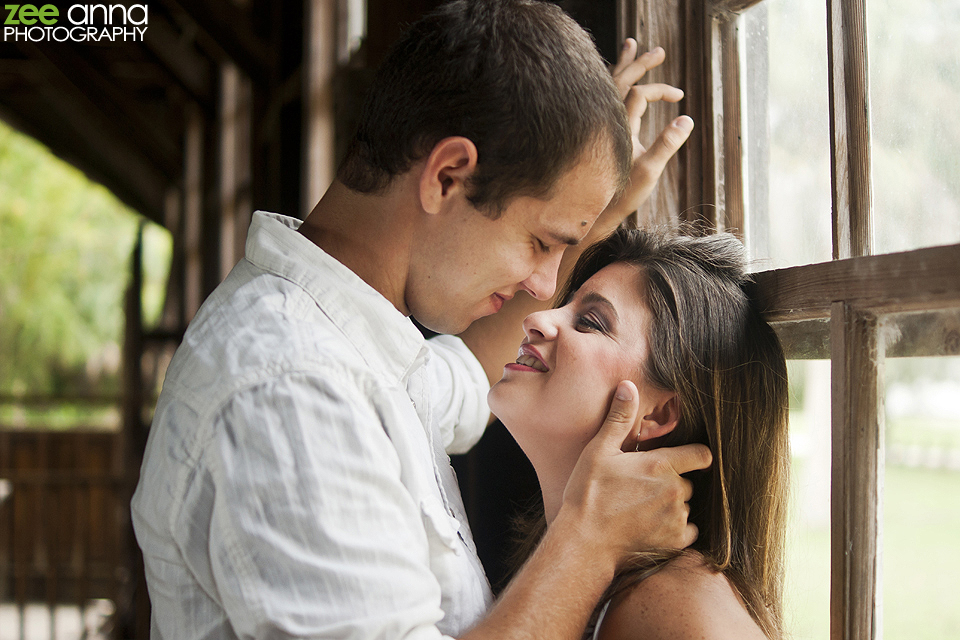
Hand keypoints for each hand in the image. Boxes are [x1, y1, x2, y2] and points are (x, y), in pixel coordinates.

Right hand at [560, 381, 711, 559]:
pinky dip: (674, 529)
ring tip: (641, 509)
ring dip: (671, 506)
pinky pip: (687, 530)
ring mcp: (677, 517)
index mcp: (661, 464)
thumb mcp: (599, 451)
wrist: (585, 541)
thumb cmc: (588, 494)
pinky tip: (650, 526)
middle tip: (642, 488)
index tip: (685, 459)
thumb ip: (619, 418)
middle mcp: (676, 490)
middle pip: (688, 482)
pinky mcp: (675, 541)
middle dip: (671, 483)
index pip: (701, 454)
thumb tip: (628, 386)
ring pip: (685, 506)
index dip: (696, 455)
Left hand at [606, 40, 694, 220]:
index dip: (661, 91)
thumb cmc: (621, 195)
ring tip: (630, 46)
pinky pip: (601, 96)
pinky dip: (611, 81)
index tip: (680, 97)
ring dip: (622, 66)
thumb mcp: (649, 171)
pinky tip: (614, 78)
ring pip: (608, 86)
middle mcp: (604, 120)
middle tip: (658, 51)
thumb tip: (686, 119)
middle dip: (641, 63)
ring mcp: (596, 124)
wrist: (591, 210)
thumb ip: (667, 144)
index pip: (640, 94)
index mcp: (618, 127)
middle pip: (621, 80)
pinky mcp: (593, 131)